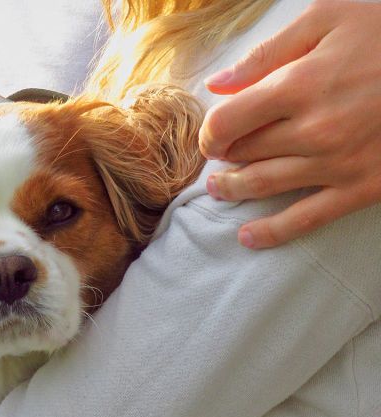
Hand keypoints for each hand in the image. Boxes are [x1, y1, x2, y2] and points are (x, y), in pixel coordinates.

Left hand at [198, 0, 380, 248]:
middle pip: (244, 154)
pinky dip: (272, 231)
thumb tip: (218, 84)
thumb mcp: (329, 18)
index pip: (227, 123)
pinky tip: (248, 237)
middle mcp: (312, 131)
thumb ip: (267, 54)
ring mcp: (337, 164)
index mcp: (299, 86)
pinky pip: (307, 218)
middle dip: (224, 157)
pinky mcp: (363, 187)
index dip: (209, 132)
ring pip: (264, 186)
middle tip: (218, 157)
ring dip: (234, 189)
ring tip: (220, 188)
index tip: (212, 133)